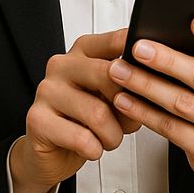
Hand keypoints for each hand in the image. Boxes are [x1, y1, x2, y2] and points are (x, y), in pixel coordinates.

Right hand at [10, 28, 140, 192]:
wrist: (52, 151)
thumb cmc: (87, 120)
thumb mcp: (113, 99)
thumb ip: (130, 87)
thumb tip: (155, 85)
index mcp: (84, 50)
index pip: (117, 41)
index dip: (140, 59)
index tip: (156, 73)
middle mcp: (63, 64)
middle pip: (109, 75)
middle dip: (127, 107)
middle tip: (127, 123)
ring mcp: (47, 89)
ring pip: (98, 113)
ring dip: (112, 135)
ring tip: (109, 139)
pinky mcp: (37, 118)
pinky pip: (82, 138)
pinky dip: (95, 150)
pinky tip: (91, 147)